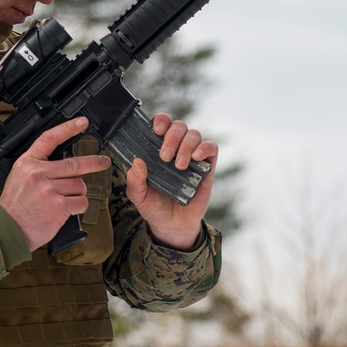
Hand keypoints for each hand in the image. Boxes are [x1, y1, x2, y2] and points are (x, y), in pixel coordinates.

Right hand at [0, 117, 110, 250]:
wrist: (7, 231)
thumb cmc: (14, 208)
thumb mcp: (19, 178)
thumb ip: (38, 168)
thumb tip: (64, 165)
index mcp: (27, 164)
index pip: (49, 138)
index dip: (68, 128)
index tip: (82, 122)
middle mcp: (38, 173)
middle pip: (74, 163)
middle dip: (94, 163)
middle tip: (103, 162)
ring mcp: (49, 189)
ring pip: (79, 185)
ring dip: (77, 194)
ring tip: (63, 201)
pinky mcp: (58, 205)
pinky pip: (81, 202)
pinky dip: (78, 207)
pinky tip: (66, 211)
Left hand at [125, 113, 216, 250]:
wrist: (172, 226)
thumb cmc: (153, 206)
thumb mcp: (138, 195)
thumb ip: (134, 179)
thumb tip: (137, 162)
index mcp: (157, 148)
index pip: (161, 124)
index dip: (160, 120)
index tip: (156, 130)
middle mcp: (176, 148)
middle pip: (179, 126)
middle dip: (172, 137)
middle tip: (165, 157)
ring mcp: (193, 156)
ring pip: (194, 134)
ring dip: (186, 146)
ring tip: (179, 165)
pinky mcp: (207, 166)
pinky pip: (212, 147)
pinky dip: (205, 148)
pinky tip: (196, 158)